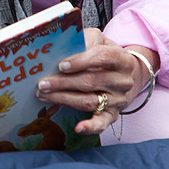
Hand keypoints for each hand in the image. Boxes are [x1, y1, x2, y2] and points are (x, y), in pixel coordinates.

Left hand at [34, 28, 157, 135]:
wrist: (127, 74)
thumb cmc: (105, 55)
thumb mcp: (99, 41)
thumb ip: (84, 40)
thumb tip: (61, 45)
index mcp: (121, 59)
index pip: (102, 57)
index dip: (81, 61)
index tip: (61, 65)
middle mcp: (123, 81)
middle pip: (91, 81)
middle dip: (63, 83)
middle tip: (42, 83)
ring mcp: (118, 99)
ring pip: (89, 101)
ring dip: (64, 99)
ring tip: (44, 95)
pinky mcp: (112, 114)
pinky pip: (102, 123)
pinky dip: (90, 126)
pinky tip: (78, 128)